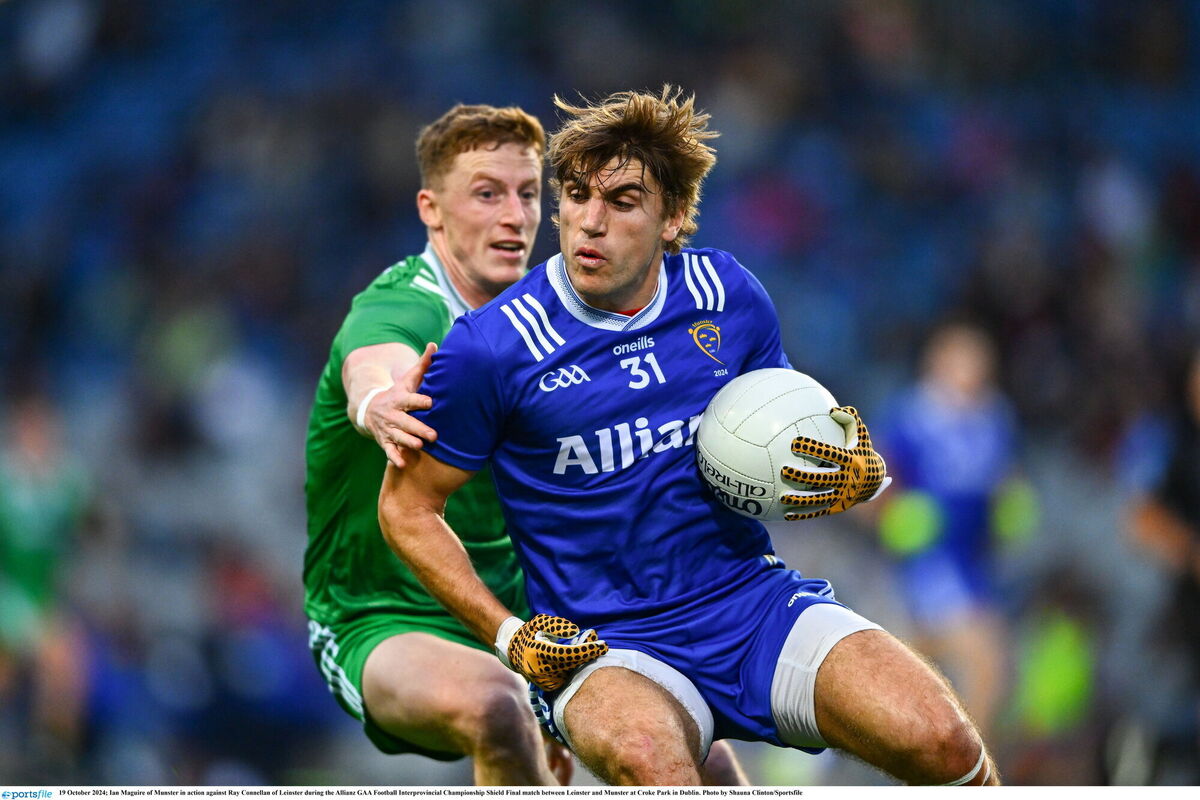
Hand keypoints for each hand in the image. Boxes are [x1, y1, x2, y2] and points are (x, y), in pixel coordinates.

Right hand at [361, 343, 437, 468]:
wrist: (370, 408)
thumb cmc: (398, 393)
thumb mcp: (408, 379)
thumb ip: (423, 365)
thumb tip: (435, 344)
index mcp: (400, 398)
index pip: (411, 399)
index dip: (420, 400)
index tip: (430, 402)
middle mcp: (393, 414)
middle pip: (406, 421)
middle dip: (418, 428)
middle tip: (433, 435)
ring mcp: (388, 428)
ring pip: (398, 437)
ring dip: (408, 442)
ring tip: (419, 447)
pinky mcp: (384, 441)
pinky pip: (388, 450)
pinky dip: (394, 457)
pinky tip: (401, 465)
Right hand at [496, 614, 607, 691]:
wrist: (514, 652)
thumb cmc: (530, 633)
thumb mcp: (540, 622)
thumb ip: (557, 625)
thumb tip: (576, 631)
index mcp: (538, 652)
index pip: (568, 653)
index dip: (587, 650)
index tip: (602, 645)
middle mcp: (541, 669)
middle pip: (573, 665)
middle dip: (590, 656)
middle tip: (603, 647)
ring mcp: (544, 680)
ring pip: (571, 673)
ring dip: (584, 663)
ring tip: (593, 650)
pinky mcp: (548, 686)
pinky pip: (567, 679)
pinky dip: (576, 670)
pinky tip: (582, 661)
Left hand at [779, 406, 890, 520]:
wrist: (875, 482)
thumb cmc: (862, 451)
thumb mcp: (860, 434)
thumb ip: (849, 419)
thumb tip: (833, 409)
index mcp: (850, 460)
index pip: (829, 454)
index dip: (813, 448)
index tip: (794, 443)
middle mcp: (847, 478)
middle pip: (822, 478)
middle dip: (803, 475)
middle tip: (784, 470)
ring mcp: (842, 495)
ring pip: (819, 498)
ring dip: (800, 499)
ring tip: (782, 497)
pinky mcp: (838, 507)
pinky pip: (819, 511)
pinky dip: (804, 513)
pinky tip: (786, 514)